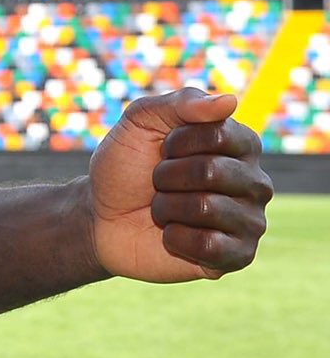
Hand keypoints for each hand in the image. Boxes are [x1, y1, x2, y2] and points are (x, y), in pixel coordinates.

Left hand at [88, 87, 270, 282]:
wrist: (100, 216)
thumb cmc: (126, 166)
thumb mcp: (140, 122)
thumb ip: (180, 103)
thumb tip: (229, 101)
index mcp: (241, 144)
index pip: (218, 133)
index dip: (176, 142)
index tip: (163, 149)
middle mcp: (255, 182)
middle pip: (212, 171)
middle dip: (166, 176)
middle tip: (158, 183)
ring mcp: (250, 221)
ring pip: (207, 208)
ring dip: (166, 207)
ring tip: (162, 209)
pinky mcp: (238, 256)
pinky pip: (209, 245)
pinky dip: (175, 239)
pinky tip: (171, 236)